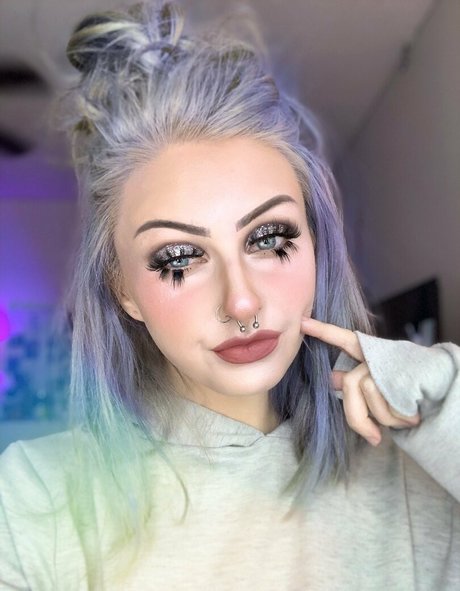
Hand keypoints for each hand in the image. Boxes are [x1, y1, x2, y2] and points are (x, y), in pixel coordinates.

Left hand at [301, 317, 420, 445]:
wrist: (448, 395)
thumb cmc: (409, 394)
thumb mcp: (380, 389)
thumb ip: (356, 382)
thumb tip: (333, 378)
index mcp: (372, 353)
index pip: (346, 339)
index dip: (324, 331)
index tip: (302, 322)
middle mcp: (380, 355)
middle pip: (353, 385)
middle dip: (359, 418)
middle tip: (374, 436)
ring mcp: (393, 365)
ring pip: (371, 398)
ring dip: (387, 419)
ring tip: (405, 416)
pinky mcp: (406, 378)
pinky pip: (389, 407)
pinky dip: (398, 419)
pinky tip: (413, 416)